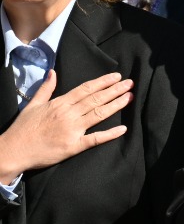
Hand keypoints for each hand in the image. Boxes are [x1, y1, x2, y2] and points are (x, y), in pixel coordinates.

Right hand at [0, 71, 130, 180]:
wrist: (13, 150)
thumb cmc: (22, 128)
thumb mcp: (32, 104)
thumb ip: (46, 89)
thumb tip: (53, 72)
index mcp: (59, 104)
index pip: (85, 89)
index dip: (102, 82)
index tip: (116, 76)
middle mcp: (68, 114)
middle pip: (96, 99)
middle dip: (115, 90)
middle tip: (130, 83)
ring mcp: (72, 130)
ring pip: (98, 114)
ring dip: (116, 105)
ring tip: (129, 97)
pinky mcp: (73, 146)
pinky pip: (95, 139)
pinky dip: (110, 134)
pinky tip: (123, 129)